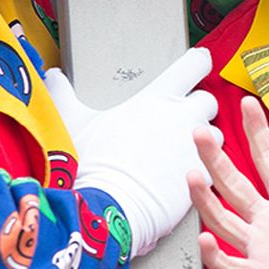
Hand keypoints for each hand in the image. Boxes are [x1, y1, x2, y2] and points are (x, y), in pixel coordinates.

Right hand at [44, 46, 217, 256]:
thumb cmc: (93, 162)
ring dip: (206, 139)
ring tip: (181, 148)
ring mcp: (196, 148)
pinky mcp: (203, 177)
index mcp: (156, 97)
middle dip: (198, 106)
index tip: (199, 62)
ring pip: (217, 134)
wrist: (111, 207)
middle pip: (208, 99)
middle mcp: (182, 117)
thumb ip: (62, 92)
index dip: (198, 62)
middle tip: (180, 115)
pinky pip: (214, 166)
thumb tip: (51, 77)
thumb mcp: (72, 120)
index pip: (192, 66)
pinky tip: (181, 173)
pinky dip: (202, 168)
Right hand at [189, 96, 268, 268]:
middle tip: (201, 132)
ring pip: (223, 219)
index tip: (247, 104)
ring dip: (205, 200)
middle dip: (216, 159)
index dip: (257, 132)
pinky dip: (214, 254)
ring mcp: (256, 245)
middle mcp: (265, 218)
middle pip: (234, 184)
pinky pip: (229, 264)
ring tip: (192, 177)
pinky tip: (204, 239)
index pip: (268, 160)